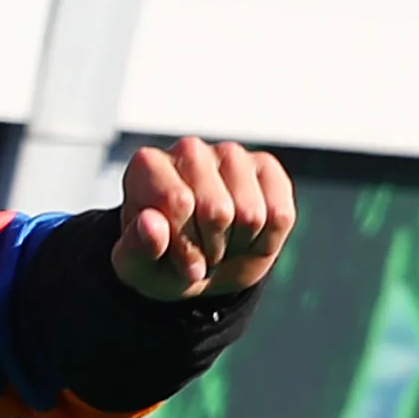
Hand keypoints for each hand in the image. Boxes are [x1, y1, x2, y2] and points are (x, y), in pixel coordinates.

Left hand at [110, 138, 294, 300]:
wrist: (200, 264)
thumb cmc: (162, 261)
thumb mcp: (139, 268)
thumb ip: (137, 248)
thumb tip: (151, 223)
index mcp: (147, 166)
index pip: (178, 203)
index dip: (184, 246)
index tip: (175, 259)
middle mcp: (188, 150)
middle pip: (217, 210)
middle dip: (211, 248)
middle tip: (200, 251)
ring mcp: (230, 154)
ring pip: (252, 214)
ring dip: (238, 244)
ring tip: (220, 242)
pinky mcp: (266, 168)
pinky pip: (280, 215)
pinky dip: (266, 241)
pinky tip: (245, 236)